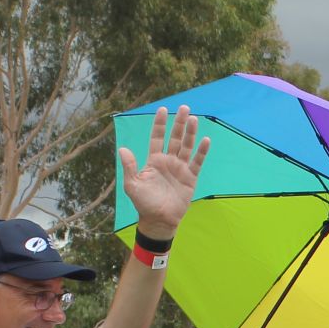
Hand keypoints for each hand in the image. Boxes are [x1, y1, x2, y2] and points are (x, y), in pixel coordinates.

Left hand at [121, 106, 210, 237]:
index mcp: (153, 161)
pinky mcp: (190, 178)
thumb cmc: (143, 203)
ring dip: (190, 133)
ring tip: (193, 119)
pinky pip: (197, 162)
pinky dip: (201, 151)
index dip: (160, 124)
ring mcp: (180, 168)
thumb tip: (122, 148)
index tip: (163, 110)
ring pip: (186, 146)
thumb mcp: (132, 185)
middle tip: (184, 107)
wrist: (159, 220)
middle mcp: (168, 161)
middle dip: (178, 123)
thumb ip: (129, 166)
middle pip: (174, 138)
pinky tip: (205, 140)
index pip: (157, 138)